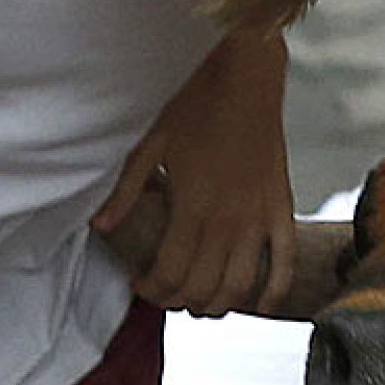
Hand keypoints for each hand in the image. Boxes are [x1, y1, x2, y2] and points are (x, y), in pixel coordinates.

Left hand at [92, 33, 296, 315]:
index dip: (153, 290)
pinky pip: (284, 262)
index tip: (141, 284)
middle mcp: (227, 220)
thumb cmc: (195, 106)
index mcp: (191, 207)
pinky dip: (274, 291)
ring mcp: (258, 217)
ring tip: (201, 301)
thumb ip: (126, 191)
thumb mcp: (151, 145)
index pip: (170, 274)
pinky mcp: (281, 208)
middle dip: (179, 302)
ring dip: (219, 305)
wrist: (247, 78)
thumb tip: (101, 228)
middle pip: (203, 288)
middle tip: (166, 294)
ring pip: (240, 285)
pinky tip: (260, 306)